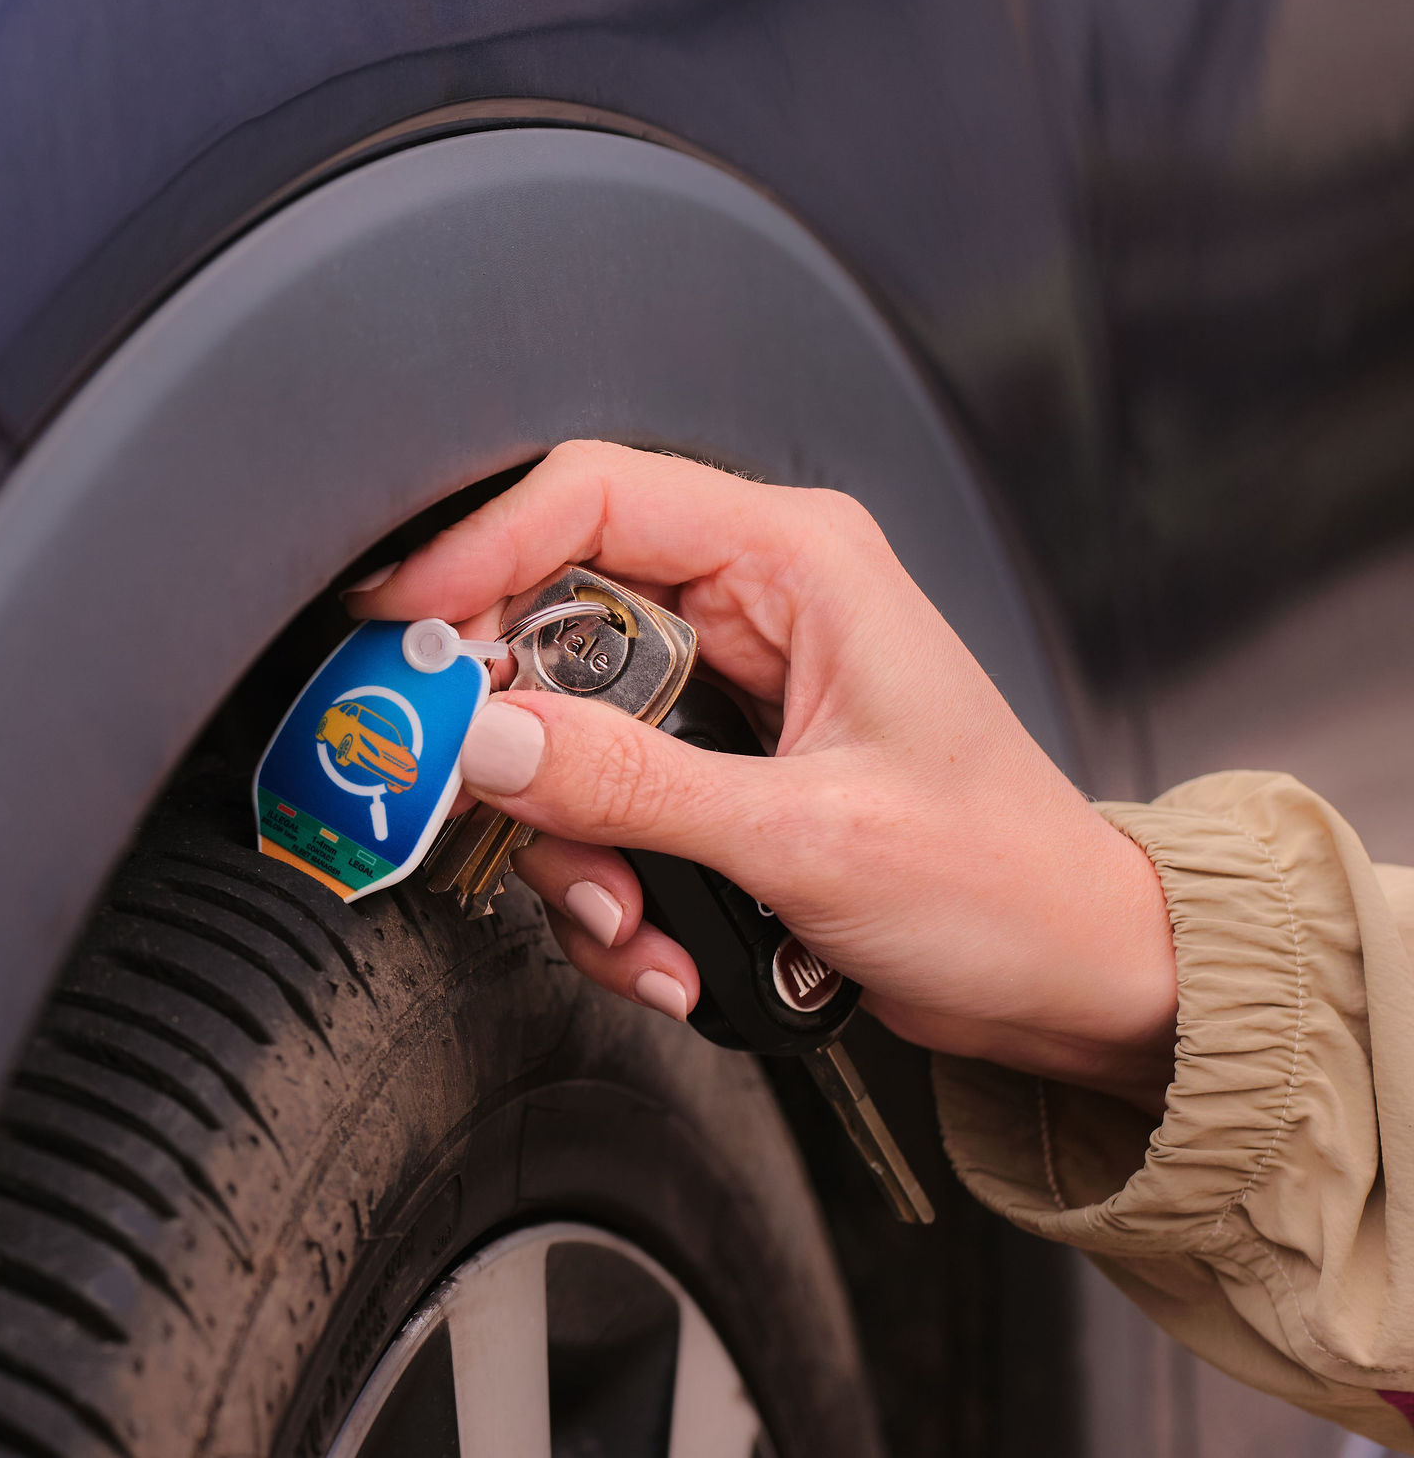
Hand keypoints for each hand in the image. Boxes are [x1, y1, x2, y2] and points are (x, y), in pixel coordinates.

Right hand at [347, 441, 1178, 1112]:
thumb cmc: (1004, 881)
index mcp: (796, 563)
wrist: (1070, 976)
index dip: (479, 549)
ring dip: (574, 851)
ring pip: (564, 737)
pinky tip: (665, 951)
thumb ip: (634, 786)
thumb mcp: (808, 835)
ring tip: (635, 930)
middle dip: (526, 751)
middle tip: (499, 817)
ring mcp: (725, 695)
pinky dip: (608, 888)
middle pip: (554, 628)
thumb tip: (491, 738)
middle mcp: (753, 609)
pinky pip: (601, 807)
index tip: (402, 627)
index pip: (593, 498)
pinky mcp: (712, 772)